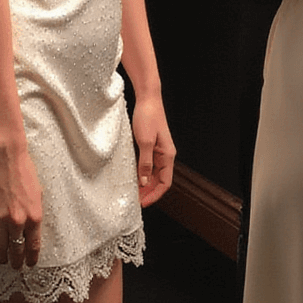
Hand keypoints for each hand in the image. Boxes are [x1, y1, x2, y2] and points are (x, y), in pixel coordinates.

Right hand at [0, 146, 42, 269]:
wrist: (6, 157)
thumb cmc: (24, 171)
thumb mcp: (38, 194)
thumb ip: (34, 214)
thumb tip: (30, 228)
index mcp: (34, 216)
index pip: (33, 245)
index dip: (31, 257)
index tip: (30, 263)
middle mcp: (18, 221)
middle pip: (16, 249)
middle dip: (16, 261)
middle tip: (15, 267)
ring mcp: (0, 218)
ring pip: (0, 245)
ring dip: (1, 256)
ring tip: (2, 260)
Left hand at [132, 93, 174, 207]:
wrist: (148, 99)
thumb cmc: (148, 117)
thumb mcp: (144, 142)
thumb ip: (145, 163)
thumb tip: (145, 182)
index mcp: (168, 155)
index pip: (165, 183)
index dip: (155, 195)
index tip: (143, 203)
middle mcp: (166, 155)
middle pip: (160, 180)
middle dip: (149, 192)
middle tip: (136, 201)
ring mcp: (159, 151)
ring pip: (154, 174)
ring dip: (145, 184)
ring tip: (134, 192)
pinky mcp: (152, 146)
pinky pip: (149, 165)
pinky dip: (143, 173)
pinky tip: (134, 177)